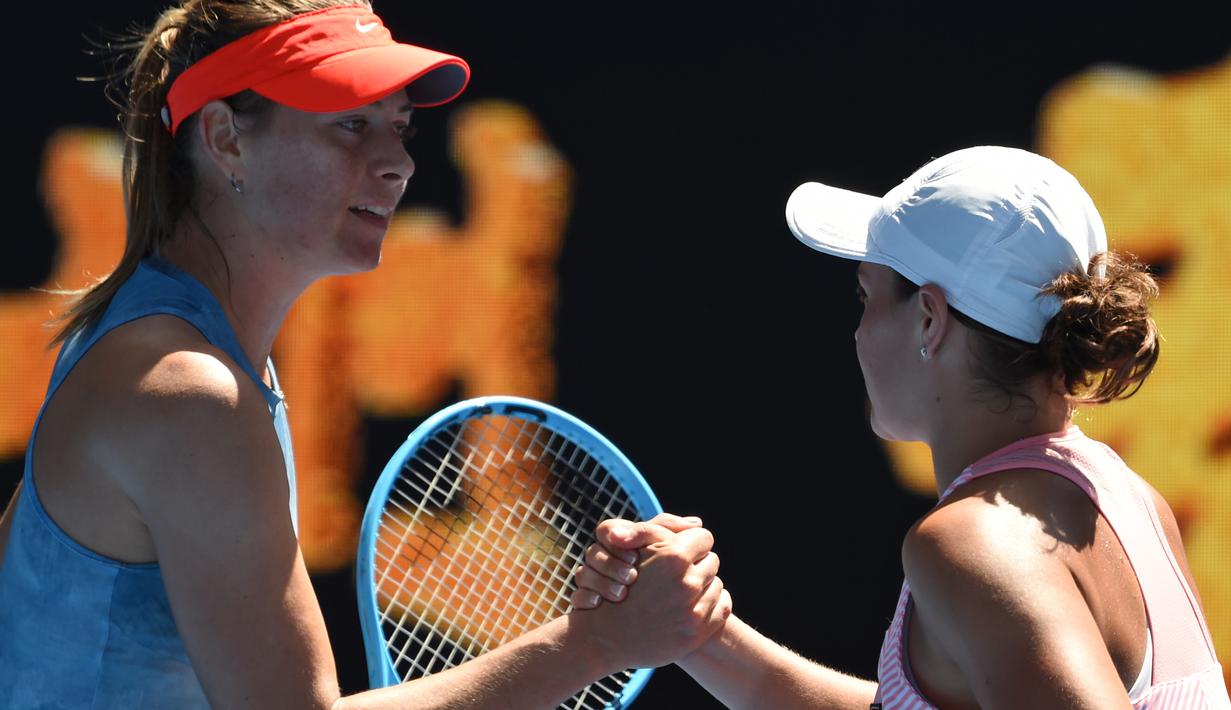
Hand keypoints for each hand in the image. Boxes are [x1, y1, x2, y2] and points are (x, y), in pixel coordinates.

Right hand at [567, 520, 731, 669]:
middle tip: (676, 573)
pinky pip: (722, 607)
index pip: (704, 538)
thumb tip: (697, 523)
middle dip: (697, 564)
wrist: (606, 636)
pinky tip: (691, 606)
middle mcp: (687, 584)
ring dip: (703, 585)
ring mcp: (693, 612)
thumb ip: (664, 527)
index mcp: (673, 558)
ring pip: (717, 584)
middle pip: (712, 561)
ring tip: (680, 591)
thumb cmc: (618, 584)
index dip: (690, 542)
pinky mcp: (697, 633)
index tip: (679, 551)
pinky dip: (710, 604)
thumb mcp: (635, 547)